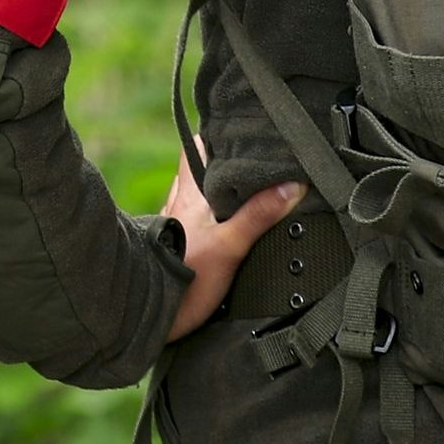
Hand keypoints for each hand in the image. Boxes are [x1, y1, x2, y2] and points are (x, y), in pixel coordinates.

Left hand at [161, 150, 303, 342]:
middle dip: (223, 166)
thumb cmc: (186, 277)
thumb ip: (259, 215)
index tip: (237, 129)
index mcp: (189, 194)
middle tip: (253, 164)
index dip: (214, 135)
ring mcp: (173, 226)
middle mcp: (178, 204)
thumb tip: (292, 185)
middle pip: (198, 172)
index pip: (195, 148)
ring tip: (246, 194)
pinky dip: (210, 218)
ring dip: (216, 193)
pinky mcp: (174, 248)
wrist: (150, 314)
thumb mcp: (230, 245)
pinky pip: (193, 222)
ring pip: (195, 197)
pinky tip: (226, 228)